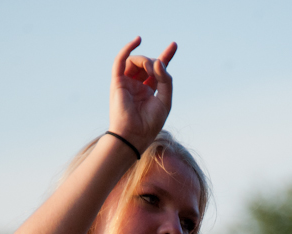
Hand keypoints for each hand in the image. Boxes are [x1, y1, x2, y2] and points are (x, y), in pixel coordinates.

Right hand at [109, 38, 176, 152]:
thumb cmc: (149, 123)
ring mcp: (127, 83)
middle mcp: (137, 86)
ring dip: (146, 60)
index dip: (166, 57)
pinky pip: (120, 61)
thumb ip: (165, 80)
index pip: (158, 70)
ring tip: (151, 68)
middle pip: (148, 64)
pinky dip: (128, 49)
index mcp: (149, 91)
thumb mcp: (165, 100)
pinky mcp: (117, 82)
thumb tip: (157, 61)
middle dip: (156, 62)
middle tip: (159, 70)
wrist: (133, 135)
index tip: (174, 45)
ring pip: (136, 61)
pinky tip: (138, 40)